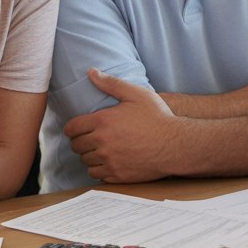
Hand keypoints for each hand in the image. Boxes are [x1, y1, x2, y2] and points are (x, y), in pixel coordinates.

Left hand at [63, 70, 179, 182]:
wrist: (176, 145)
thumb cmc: (158, 117)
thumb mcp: (136, 94)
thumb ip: (111, 83)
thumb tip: (91, 72)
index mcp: (102, 122)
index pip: (72, 129)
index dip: (73, 128)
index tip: (79, 128)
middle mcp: (102, 143)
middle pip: (76, 146)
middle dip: (81, 141)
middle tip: (91, 138)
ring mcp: (109, 161)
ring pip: (85, 162)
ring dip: (90, 156)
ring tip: (101, 150)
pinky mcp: (117, 175)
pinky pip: (97, 175)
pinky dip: (100, 169)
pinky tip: (110, 161)